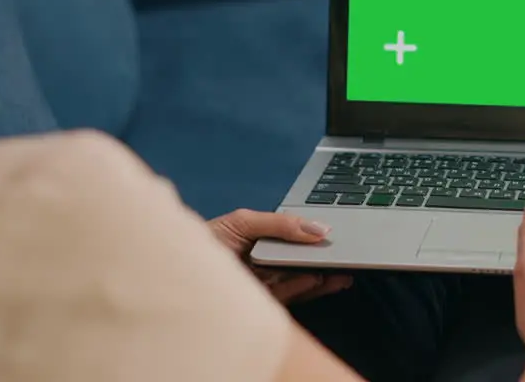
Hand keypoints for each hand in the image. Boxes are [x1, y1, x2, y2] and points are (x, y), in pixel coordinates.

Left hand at [208, 208, 352, 304]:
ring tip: (339, 271)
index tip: (336, 237)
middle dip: (326, 260)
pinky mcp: (263, 303)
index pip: (298, 241)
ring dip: (322, 278)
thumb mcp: (244, 221)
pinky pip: (288, 295)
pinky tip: (315, 279)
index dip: (318, 240)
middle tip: (346, 256)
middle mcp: (268, 264)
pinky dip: (302, 288)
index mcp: (265, 242)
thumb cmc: (209, 238)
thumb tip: (318, 227)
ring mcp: (266, 284)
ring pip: (301, 281)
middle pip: (303, 262)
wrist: (178, 265)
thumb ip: (280, 224)